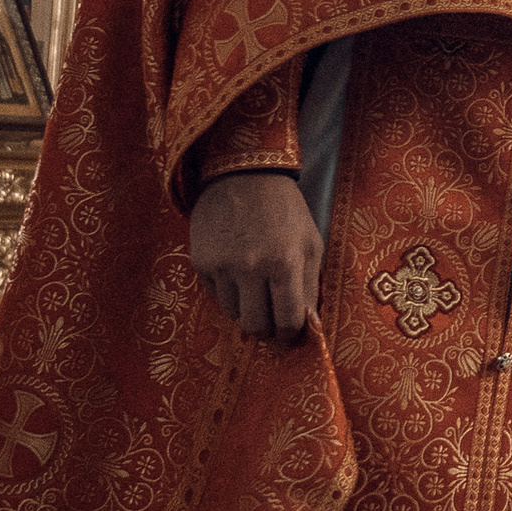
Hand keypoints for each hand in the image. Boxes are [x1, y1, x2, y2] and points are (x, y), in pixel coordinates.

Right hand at [190, 172, 322, 338]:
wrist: (242, 175)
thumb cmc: (284, 210)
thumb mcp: (310, 242)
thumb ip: (311, 285)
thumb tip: (309, 324)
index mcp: (284, 262)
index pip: (287, 320)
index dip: (290, 335)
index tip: (290, 335)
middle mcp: (251, 267)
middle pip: (256, 326)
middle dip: (267, 330)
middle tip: (272, 322)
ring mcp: (222, 266)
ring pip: (233, 315)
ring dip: (246, 310)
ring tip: (255, 290)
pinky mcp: (200, 262)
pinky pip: (215, 296)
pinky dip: (228, 294)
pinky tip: (236, 273)